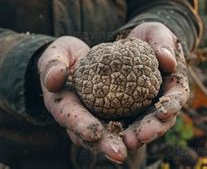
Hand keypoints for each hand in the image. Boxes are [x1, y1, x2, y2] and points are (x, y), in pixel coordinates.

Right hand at [37, 36, 127, 163]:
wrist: (82, 57)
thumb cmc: (65, 55)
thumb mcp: (56, 54)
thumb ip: (52, 64)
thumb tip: (54, 78)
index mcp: (62, 104)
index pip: (69, 117)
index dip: (81, 125)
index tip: (93, 133)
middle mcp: (81, 117)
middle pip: (93, 135)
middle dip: (106, 145)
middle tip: (120, 153)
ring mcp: (99, 117)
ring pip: (113, 132)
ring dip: (126, 140)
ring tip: (139, 145)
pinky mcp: (116, 111)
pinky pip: (128, 119)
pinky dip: (139, 124)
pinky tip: (154, 126)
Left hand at [122, 22, 190, 148]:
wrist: (135, 43)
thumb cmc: (151, 36)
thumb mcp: (158, 32)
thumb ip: (163, 43)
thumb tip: (168, 61)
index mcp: (175, 83)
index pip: (177, 97)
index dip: (172, 106)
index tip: (164, 112)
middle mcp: (163, 99)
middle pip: (160, 119)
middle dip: (151, 130)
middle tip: (139, 137)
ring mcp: (146, 107)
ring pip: (142, 125)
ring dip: (134, 135)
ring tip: (124, 142)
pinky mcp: (128, 109)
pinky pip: (124, 120)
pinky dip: (116, 128)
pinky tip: (105, 135)